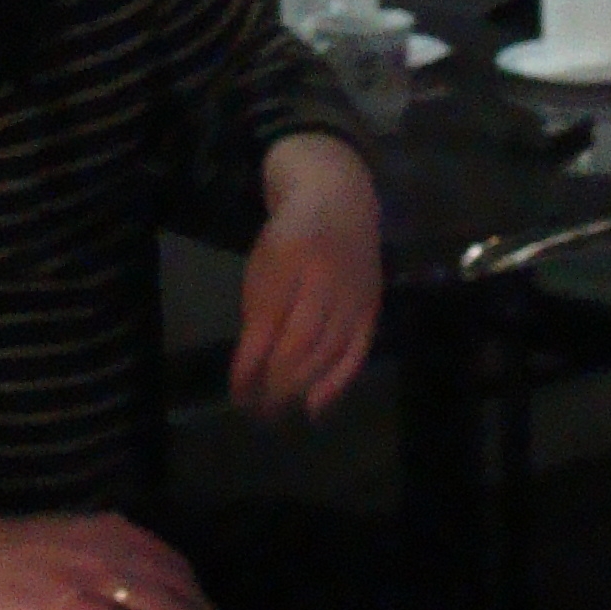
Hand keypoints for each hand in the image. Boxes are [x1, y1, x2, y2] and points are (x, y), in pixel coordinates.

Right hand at [0, 510, 239, 609]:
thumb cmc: (14, 550)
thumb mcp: (72, 535)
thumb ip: (106, 546)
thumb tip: (134, 566)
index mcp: (114, 531)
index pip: (171, 562)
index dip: (197, 590)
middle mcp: (112, 549)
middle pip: (175, 585)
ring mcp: (93, 577)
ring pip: (159, 606)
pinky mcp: (71, 605)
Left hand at [236, 133, 382, 416]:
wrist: (339, 197)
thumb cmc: (290, 234)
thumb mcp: (263, 264)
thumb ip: (259, 311)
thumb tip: (252, 371)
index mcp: (290, 260)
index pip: (267, 325)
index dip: (250, 365)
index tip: (236, 393)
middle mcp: (327, 277)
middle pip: (302, 344)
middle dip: (276, 384)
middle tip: (258, 412)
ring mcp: (355, 292)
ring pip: (329, 352)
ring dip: (302, 388)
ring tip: (280, 410)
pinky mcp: (373, 305)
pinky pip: (357, 352)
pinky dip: (337, 383)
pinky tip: (316, 406)